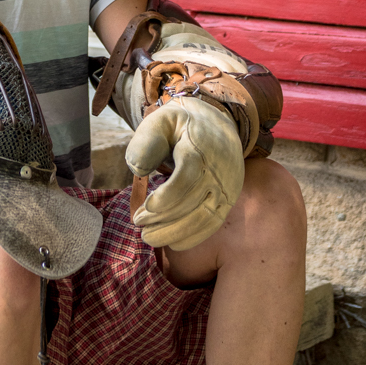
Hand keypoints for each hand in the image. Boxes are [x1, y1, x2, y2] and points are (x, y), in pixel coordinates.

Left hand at [125, 98, 244, 251]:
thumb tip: (138, 169)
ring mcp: (226, 187)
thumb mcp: (161, 121)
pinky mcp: (228, 200)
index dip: (168, 195)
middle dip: (163, 218)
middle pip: (194, 201)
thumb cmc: (182, 126)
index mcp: (200, 147)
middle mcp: (219, 170)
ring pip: (204, 218)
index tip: (147, 206)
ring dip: (175, 233)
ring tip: (148, 236)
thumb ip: (146, 140)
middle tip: (137, 223)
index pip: (188, 175)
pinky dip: (193, 238)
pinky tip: (172, 243)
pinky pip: (213, 224)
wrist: (219, 126)